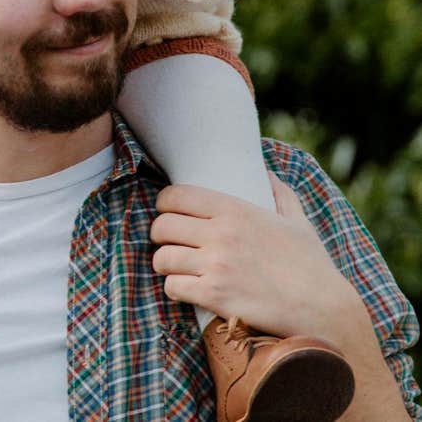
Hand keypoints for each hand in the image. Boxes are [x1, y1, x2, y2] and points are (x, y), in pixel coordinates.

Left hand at [150, 174, 365, 346]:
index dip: (164, 204)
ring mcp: (216, 264)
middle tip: (167, 242)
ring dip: (164, 264)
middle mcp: (221, 233)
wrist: (325, 311)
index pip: (176, 196)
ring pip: (162, 258)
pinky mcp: (214, 295)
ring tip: (174, 267)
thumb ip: (281, 196)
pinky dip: (174, 289)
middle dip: (160, 235)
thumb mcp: (297, 223)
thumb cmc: (312, 267)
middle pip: (162, 226)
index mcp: (235, 210)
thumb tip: (269, 173)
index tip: (167, 212)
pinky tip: (185, 289)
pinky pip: (172, 287)